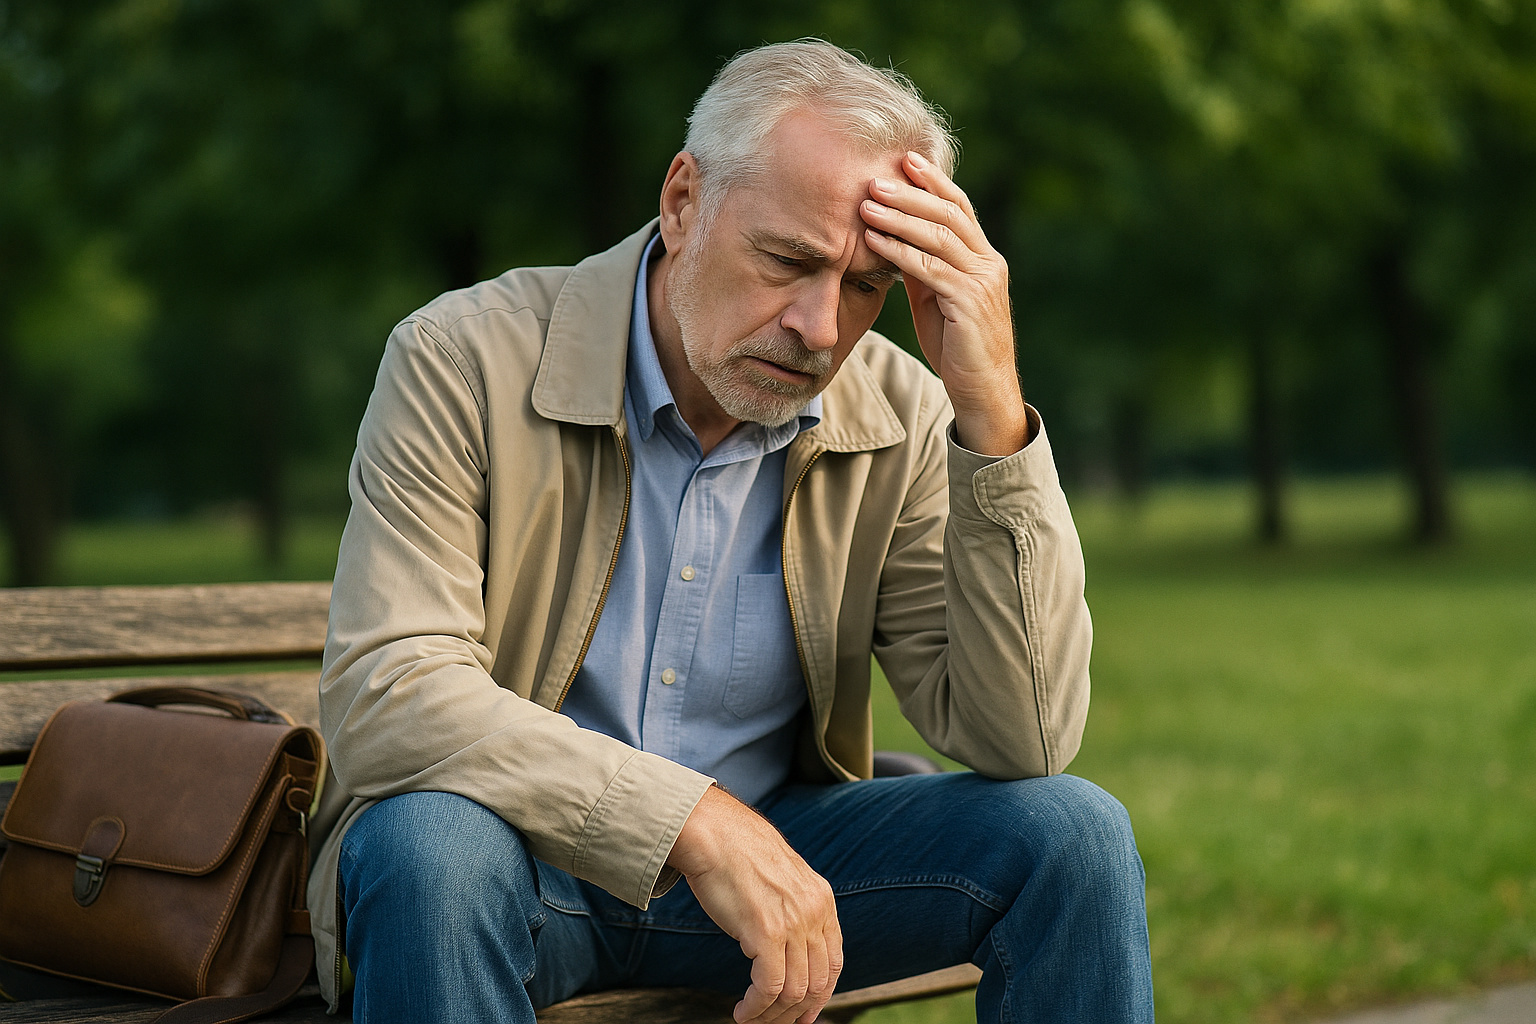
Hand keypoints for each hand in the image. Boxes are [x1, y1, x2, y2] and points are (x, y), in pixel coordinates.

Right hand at [668, 786, 842, 1023]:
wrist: (712, 832)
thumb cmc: (736, 852)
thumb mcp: (781, 878)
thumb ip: (792, 906)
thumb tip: (786, 942)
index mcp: (822, 898)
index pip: (833, 962)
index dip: (821, 995)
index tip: (804, 1015)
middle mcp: (815, 912)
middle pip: (818, 982)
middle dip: (796, 1013)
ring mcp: (793, 922)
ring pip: (795, 992)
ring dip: (772, 1016)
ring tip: (751, 1019)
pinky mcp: (766, 932)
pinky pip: (769, 988)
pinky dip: (757, 1008)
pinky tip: (742, 1011)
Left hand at [860, 151, 1030, 455]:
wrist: (982, 390)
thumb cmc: (956, 344)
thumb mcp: (936, 297)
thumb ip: (923, 265)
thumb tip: (892, 235)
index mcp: (984, 257)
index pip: (959, 207)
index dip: (933, 180)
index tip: (905, 158)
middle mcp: (989, 263)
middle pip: (949, 213)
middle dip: (911, 192)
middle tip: (875, 178)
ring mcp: (982, 283)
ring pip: (939, 236)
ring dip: (899, 217)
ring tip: (867, 204)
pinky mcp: (969, 304)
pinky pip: (930, 269)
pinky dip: (900, 252)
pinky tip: (874, 242)